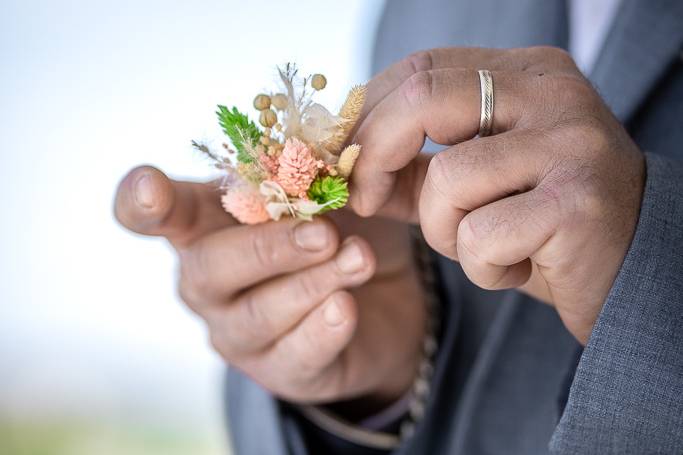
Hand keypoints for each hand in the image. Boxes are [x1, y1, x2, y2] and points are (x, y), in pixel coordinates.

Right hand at [114, 166, 424, 411]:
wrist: (387, 295)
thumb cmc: (344, 229)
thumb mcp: (332, 190)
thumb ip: (314, 169)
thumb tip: (317, 145)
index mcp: (211, 225)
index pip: (158, 214)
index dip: (142, 202)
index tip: (148, 187)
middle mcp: (211, 282)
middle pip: (209, 268)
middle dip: (267, 248)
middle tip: (324, 233)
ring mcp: (240, 333)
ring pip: (257, 315)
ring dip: (310, 284)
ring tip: (359, 259)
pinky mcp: (282, 371)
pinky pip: (295, 356)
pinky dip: (322, 330)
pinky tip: (345, 308)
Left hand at [350, 47, 644, 343]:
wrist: (632, 274)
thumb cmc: (542, 227)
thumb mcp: (471, 189)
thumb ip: (411, 170)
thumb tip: (343, 166)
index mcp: (526, 74)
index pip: (419, 69)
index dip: (366, 118)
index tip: (344, 164)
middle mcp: (553, 93)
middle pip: (422, 97)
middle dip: (375, 156)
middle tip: (361, 200)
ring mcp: (571, 142)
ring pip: (448, 179)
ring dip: (443, 231)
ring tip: (484, 247)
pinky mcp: (577, 201)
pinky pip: (480, 234)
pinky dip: (481, 266)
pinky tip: (519, 266)